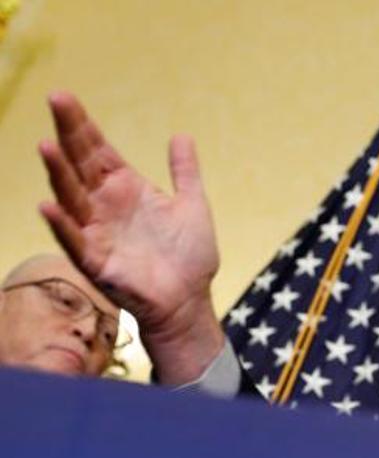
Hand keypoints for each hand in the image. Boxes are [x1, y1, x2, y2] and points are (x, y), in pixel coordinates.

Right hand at [38, 91, 224, 384]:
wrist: (191, 300)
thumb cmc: (190, 257)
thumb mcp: (193, 205)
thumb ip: (185, 172)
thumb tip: (181, 135)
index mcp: (126, 189)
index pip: (97, 150)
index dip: (81, 125)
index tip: (64, 97)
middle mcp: (104, 206)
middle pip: (79, 164)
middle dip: (67, 133)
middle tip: (55, 100)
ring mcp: (97, 232)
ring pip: (71, 197)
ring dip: (58, 173)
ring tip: (46, 146)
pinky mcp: (96, 261)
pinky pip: (74, 240)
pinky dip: (62, 224)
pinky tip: (48, 206)